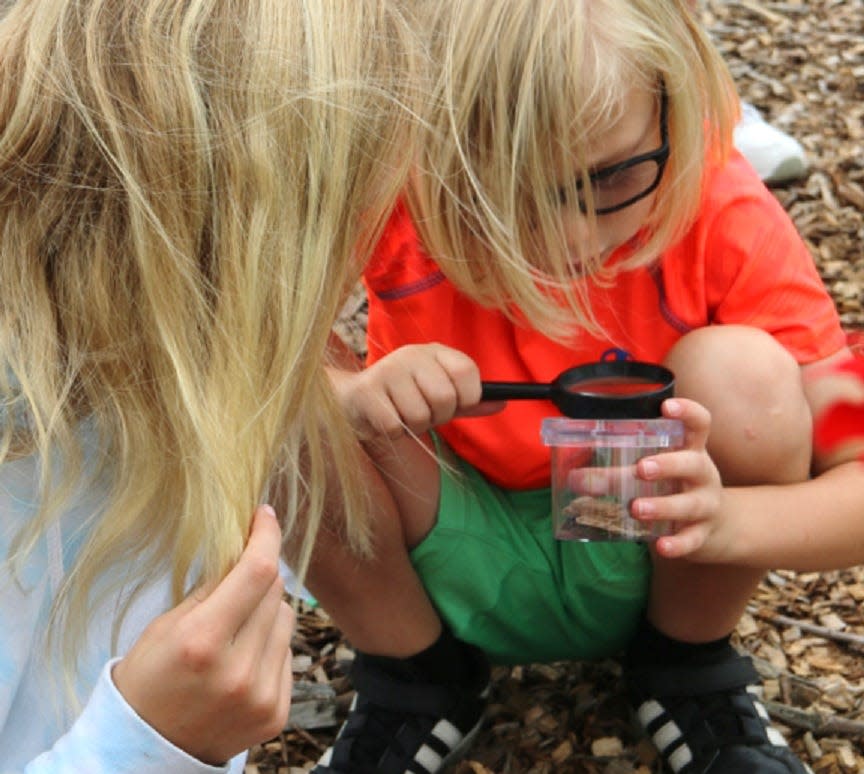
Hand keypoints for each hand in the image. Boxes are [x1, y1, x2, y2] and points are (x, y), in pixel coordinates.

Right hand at [113, 505, 293, 764]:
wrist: (148, 751)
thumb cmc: (149, 678)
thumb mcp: (167, 626)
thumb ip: (212, 589)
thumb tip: (247, 546)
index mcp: (201, 642)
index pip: (257, 572)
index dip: (266, 536)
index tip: (264, 514)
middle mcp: (237, 671)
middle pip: (275, 591)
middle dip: (260, 572)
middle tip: (239, 574)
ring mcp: (261, 695)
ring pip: (286, 618)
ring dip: (267, 609)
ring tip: (235, 626)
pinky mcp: (276, 712)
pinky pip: (287, 652)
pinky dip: (270, 643)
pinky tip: (243, 656)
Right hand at [329, 342, 503, 439]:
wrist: (352, 400)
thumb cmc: (404, 399)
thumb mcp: (439, 397)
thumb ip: (470, 401)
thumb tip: (504, 402)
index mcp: (433, 352)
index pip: (467, 371)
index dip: (469, 396)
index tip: (459, 404)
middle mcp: (411, 355)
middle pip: (445, 398)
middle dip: (438, 417)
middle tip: (424, 413)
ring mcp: (387, 371)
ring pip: (420, 416)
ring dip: (414, 427)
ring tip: (401, 415)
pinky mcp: (367, 392)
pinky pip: (396, 427)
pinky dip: (395, 433)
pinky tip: (386, 419)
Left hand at [630, 398, 733, 560]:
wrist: (718, 526)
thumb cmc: (675, 487)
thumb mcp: (659, 469)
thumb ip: (620, 467)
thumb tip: (573, 476)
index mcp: (691, 450)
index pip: (699, 423)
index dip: (687, 412)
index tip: (666, 406)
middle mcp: (702, 474)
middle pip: (693, 464)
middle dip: (668, 464)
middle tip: (640, 468)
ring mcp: (706, 504)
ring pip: (691, 504)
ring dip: (663, 506)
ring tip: (636, 509)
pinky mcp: (703, 533)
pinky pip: (693, 539)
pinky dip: (678, 544)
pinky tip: (661, 546)